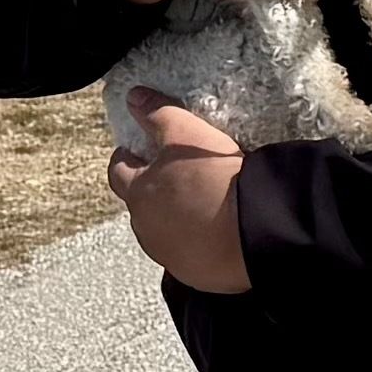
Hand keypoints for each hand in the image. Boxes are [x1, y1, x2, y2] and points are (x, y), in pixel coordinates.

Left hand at [110, 93, 252, 293]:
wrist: (253, 229)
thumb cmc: (215, 178)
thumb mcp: (185, 132)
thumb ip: (157, 113)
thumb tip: (134, 98)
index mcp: (139, 193)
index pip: (118, 172)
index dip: (124, 159)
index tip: (131, 152)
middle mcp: (147, 229)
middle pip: (139, 206)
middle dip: (149, 192)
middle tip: (170, 178)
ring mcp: (171, 255)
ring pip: (162, 233)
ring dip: (173, 220)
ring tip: (197, 205)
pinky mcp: (196, 274)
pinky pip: (189, 255)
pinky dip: (196, 243)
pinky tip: (214, 231)